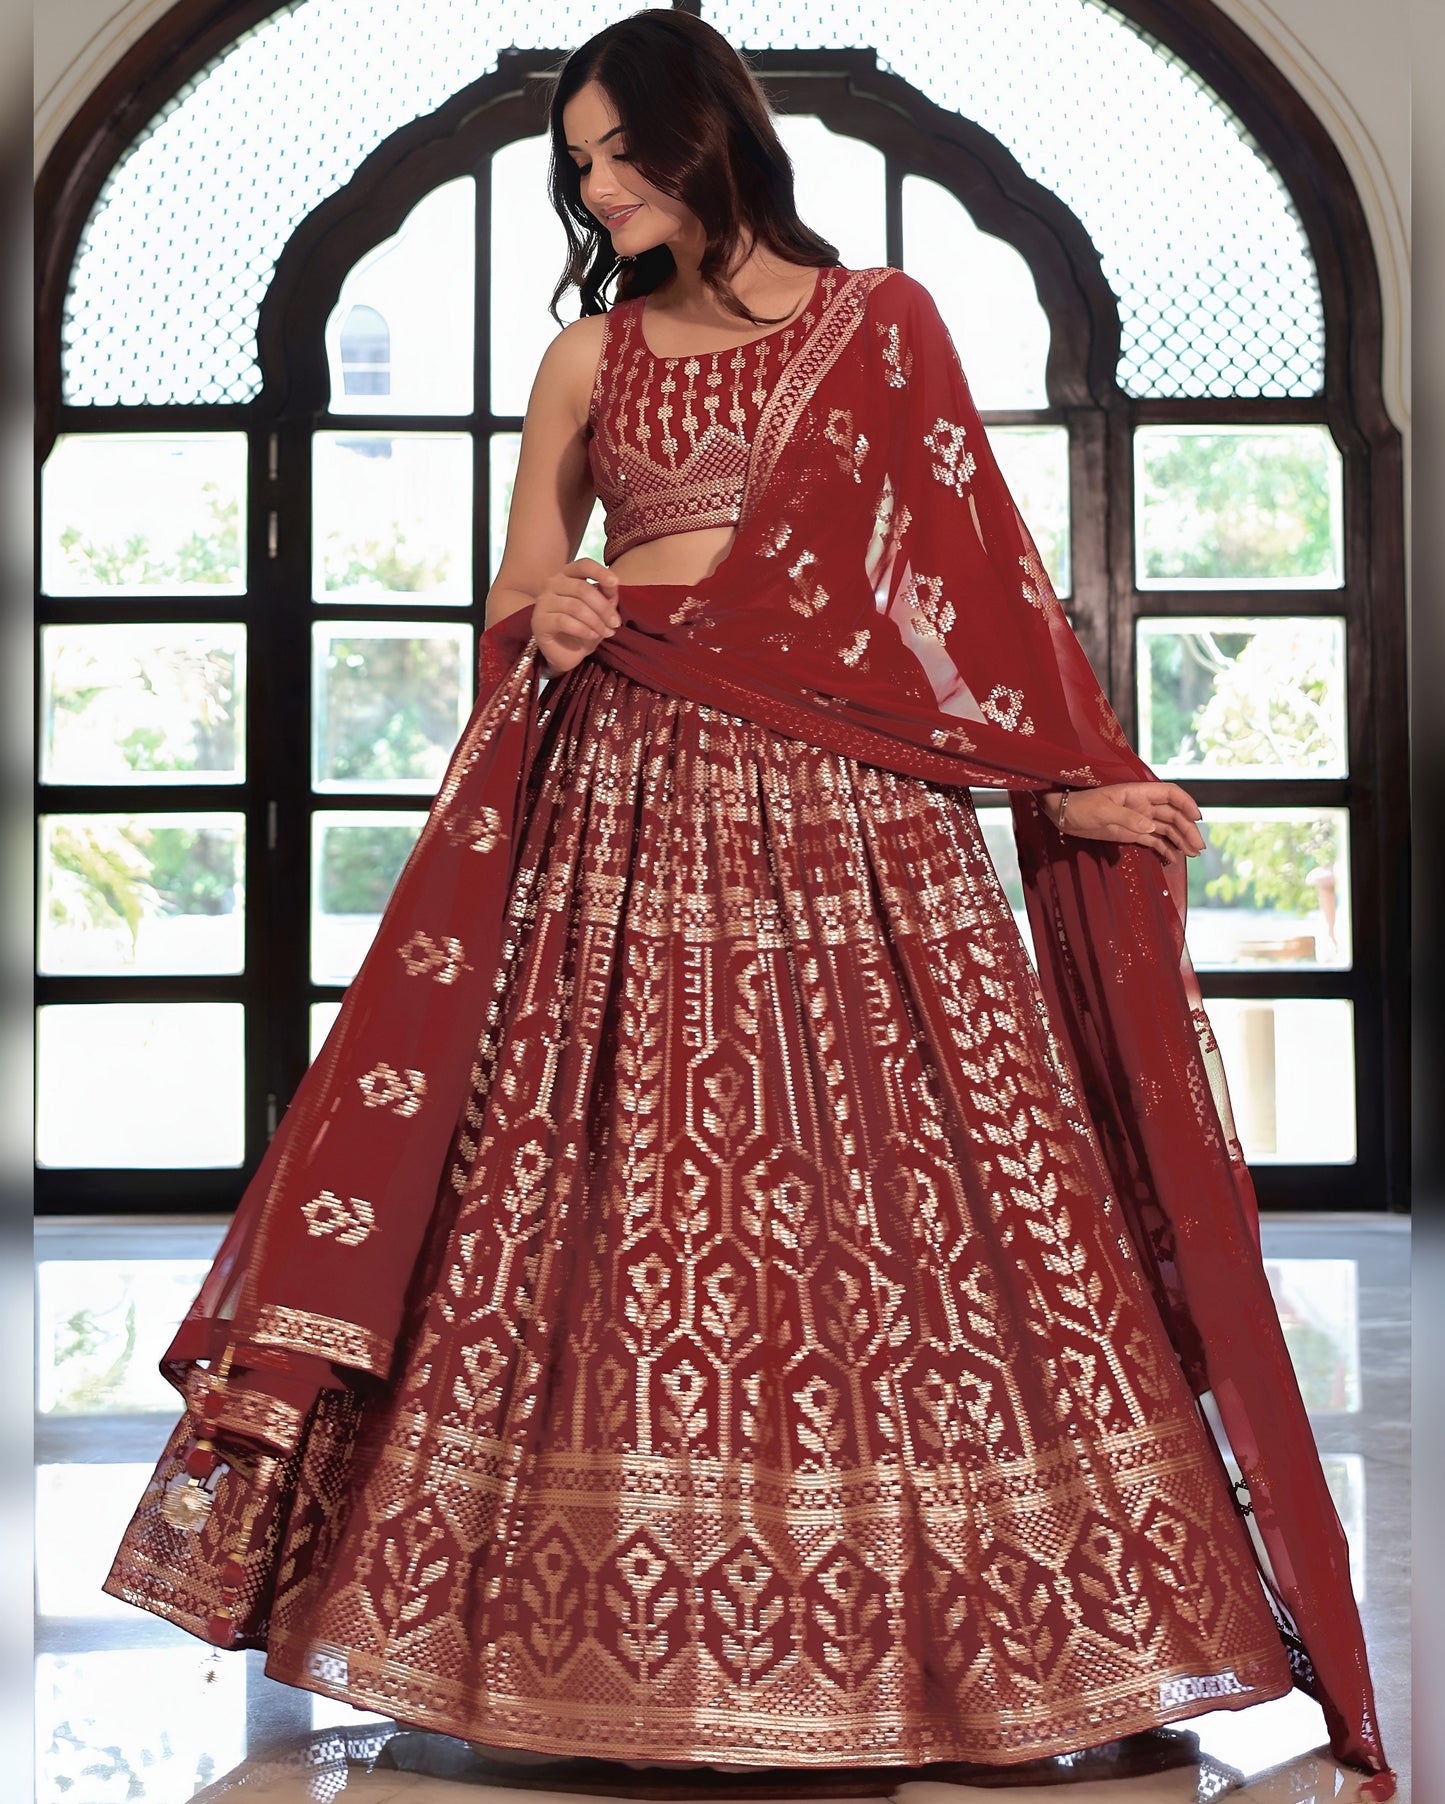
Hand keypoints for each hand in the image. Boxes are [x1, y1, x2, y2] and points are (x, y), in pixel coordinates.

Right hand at [531, 558, 621, 676]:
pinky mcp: (539, 621)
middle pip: (582, 588)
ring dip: (596, 621)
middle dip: (603, 607)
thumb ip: (607, 595)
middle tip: (615, 623)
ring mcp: (543, 602)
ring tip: (606, 632)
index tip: (615, 583)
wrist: (566, 653)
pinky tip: (592, 636)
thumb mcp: (600, 610)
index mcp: (567, 575)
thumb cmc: (583, 627)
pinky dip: (583, 630)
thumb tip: (613, 584)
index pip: (583, 565)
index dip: (600, 572)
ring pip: (575, 606)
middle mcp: (552, 584)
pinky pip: (564, 621)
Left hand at [1040, 781, 1203, 865]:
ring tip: (1193, 855)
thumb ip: (1127, 818)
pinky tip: (1175, 859)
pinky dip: (1166, 848)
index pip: (1170, 794)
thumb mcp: (1102, 811)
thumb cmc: (1080, 806)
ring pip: (1167, 829)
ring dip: (1181, 840)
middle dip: (1188, 829)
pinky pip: (1154, 840)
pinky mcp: (1131, 833)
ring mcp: (1138, 820)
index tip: (1197, 818)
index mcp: (1138, 793)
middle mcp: (1143, 805)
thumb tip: (1151, 828)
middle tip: (1198, 848)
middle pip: (1173, 815)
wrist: (1063, 815)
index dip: (1186, 803)